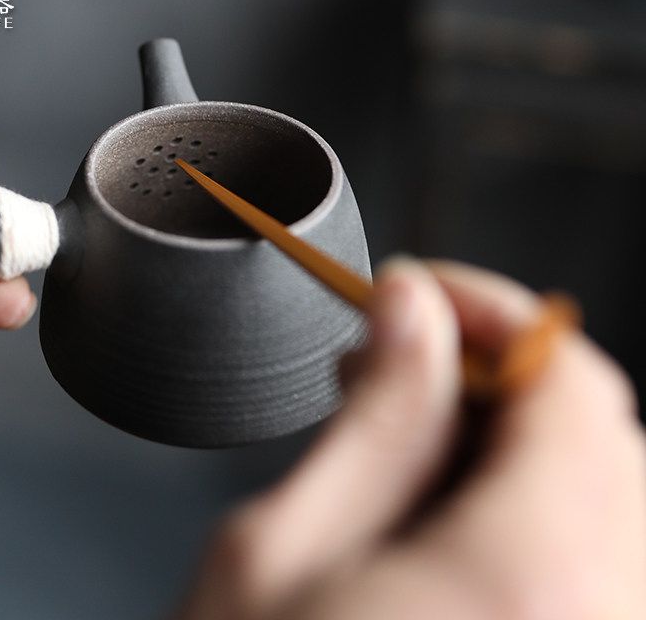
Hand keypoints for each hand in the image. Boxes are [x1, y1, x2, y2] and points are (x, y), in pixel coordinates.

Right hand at [174, 258, 645, 618]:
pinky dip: (518, 501)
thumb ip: (370, 419)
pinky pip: (586, 556)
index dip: (492, 311)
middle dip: (493, 368)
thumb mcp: (277, 550)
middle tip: (396, 353)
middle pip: (595, 429)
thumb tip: (407, 315)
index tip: (421, 290)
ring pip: (596, 490)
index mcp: (532, 582)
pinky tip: (434, 504)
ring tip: (401, 427)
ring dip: (505, 432)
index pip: (569, 380)